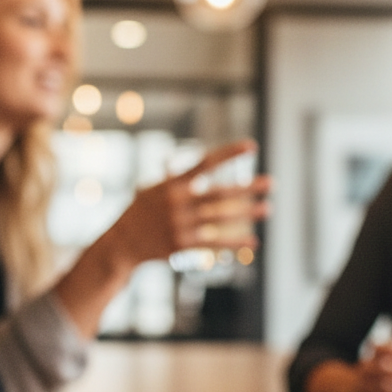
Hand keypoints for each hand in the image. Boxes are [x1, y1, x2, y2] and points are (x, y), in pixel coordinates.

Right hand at [108, 140, 271, 265]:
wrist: (120, 244)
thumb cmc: (138, 214)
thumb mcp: (150, 190)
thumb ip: (171, 179)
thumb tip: (180, 162)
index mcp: (172, 185)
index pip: (205, 164)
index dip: (228, 154)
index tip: (251, 146)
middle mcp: (178, 203)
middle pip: (219, 193)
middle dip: (247, 188)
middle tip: (271, 183)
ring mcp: (180, 224)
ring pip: (221, 218)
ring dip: (247, 213)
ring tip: (268, 208)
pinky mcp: (181, 245)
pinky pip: (214, 243)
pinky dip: (235, 243)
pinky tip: (253, 241)